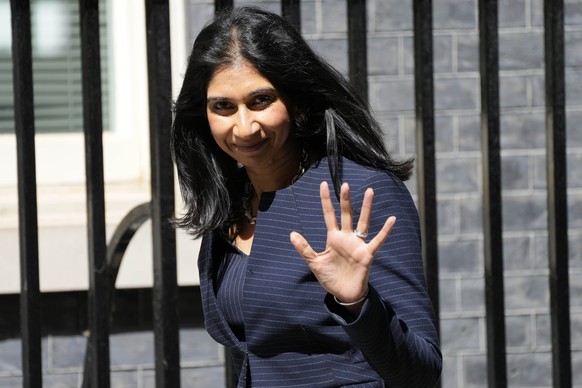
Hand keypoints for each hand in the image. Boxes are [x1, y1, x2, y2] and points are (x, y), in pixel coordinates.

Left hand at [290, 181, 395, 307]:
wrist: (343, 294)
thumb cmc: (330, 278)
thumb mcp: (314, 263)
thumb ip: (304, 248)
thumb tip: (292, 234)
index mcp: (333, 238)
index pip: (329, 215)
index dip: (326, 201)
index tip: (323, 184)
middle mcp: (346, 237)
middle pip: (346, 214)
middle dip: (345, 200)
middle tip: (345, 184)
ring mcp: (358, 245)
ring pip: (363, 222)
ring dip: (366, 207)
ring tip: (369, 191)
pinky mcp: (367, 254)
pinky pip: (377, 240)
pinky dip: (385, 231)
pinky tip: (392, 219)